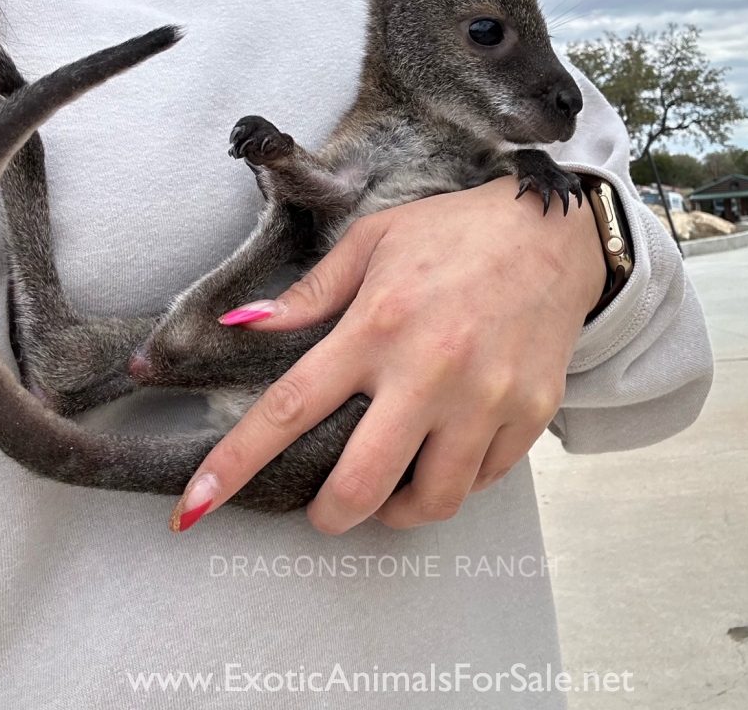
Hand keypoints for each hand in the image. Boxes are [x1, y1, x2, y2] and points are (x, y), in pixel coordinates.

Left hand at [170, 175, 606, 533]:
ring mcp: (485, 399)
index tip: (193, 508)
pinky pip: (481, 481)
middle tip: (325, 507)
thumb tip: (245, 324)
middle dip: (328, 516)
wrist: (553, 234)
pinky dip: (453, 481)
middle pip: (360, 484)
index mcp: (377, 325)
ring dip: (395, 510)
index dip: (235, 464)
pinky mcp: (528, 415)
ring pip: (429, 501)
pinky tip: (444, 451)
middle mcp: (430, 370)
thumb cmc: (454, 233)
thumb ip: (310, 293)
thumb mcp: (374, 241)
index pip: (292, 407)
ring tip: (389, 487)